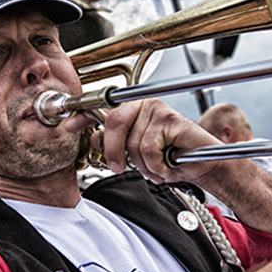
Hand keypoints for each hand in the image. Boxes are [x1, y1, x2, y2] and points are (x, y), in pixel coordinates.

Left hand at [90, 99, 221, 184]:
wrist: (202, 165)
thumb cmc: (171, 159)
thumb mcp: (136, 155)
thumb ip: (115, 144)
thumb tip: (92, 138)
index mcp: (132, 110)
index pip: (103, 108)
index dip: (83, 116)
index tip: (69, 125)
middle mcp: (143, 104)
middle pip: (114, 123)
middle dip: (113, 151)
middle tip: (120, 167)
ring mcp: (157, 109)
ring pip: (133, 142)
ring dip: (143, 165)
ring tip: (157, 166)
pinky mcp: (171, 119)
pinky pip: (149, 148)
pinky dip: (156, 165)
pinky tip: (166, 164)